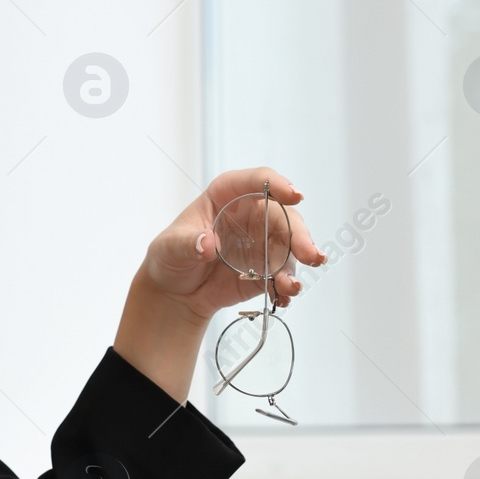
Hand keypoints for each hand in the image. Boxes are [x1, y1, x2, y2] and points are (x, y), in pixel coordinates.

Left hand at [139, 166, 325, 323]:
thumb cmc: (171, 257)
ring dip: (295, 266)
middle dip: (299, 235)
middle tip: (309, 255)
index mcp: (227, 196)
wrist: (175, 292)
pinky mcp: (266, 269)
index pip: (257, 181)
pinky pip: (284, 274)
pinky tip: (283, 297)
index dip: (277, 185)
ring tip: (291, 287)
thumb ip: (187, 243)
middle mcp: (251, 215)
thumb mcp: (169, 247)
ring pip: (290, 247)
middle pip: (283, 216)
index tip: (294, 195)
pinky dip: (287, 286)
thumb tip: (206, 244)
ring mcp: (262, 242)